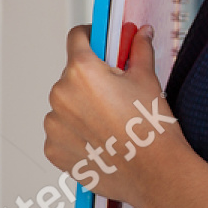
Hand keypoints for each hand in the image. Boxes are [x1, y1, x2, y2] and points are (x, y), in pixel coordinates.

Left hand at [42, 24, 190, 207]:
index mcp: (82, 70)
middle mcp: (60, 94)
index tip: (101, 43)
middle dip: (91, 79)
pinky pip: (61, 132)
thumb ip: (139, 51)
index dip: (92, 36)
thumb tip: (140, 34)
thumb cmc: (151, 128)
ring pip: (66, 105)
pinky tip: (101, 140)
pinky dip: (76, 133)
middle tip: (117, 94)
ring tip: (111, 123)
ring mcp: (54, 124)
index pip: (77, 38)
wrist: (154, 173)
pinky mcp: (53, 149)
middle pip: (72, 75)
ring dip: (81, 108)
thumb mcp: (147, 80)